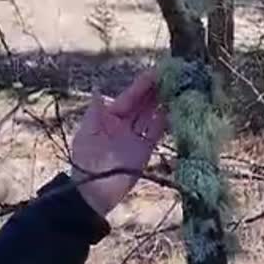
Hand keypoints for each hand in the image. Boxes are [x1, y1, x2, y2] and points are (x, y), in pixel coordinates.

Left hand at [71, 69, 166, 216]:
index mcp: (109, 118)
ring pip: (151, 116)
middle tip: (172, 75)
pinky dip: (164, 121)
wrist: (93, 192)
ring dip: (162, 102)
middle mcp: (124, 125)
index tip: (155, 72)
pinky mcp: (145, 151)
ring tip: (176, 87)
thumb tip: (99, 89)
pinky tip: (172, 108)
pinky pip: (156, 132)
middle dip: (155, 90)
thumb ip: (96, 111)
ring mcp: (135, 138)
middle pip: (142, 104)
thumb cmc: (86, 161)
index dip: (141, 85)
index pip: (128, 97)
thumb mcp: (87, 133)